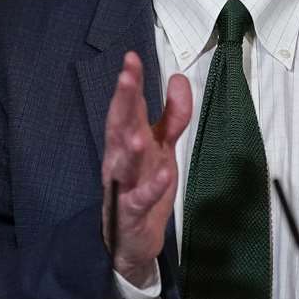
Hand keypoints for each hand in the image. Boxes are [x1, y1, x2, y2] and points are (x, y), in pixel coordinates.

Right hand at [101, 51, 190, 285]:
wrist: (132, 239)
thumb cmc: (143, 186)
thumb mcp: (163, 146)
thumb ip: (171, 115)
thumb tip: (178, 78)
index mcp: (126, 141)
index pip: (126, 108)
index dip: (129, 84)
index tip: (131, 58)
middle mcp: (120, 160)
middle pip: (119, 128)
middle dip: (123, 103)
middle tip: (126, 77)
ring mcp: (123, 187)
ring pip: (124, 164)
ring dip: (131, 147)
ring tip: (138, 132)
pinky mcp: (132, 213)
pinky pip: (140, 199)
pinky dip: (152, 187)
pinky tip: (163, 174)